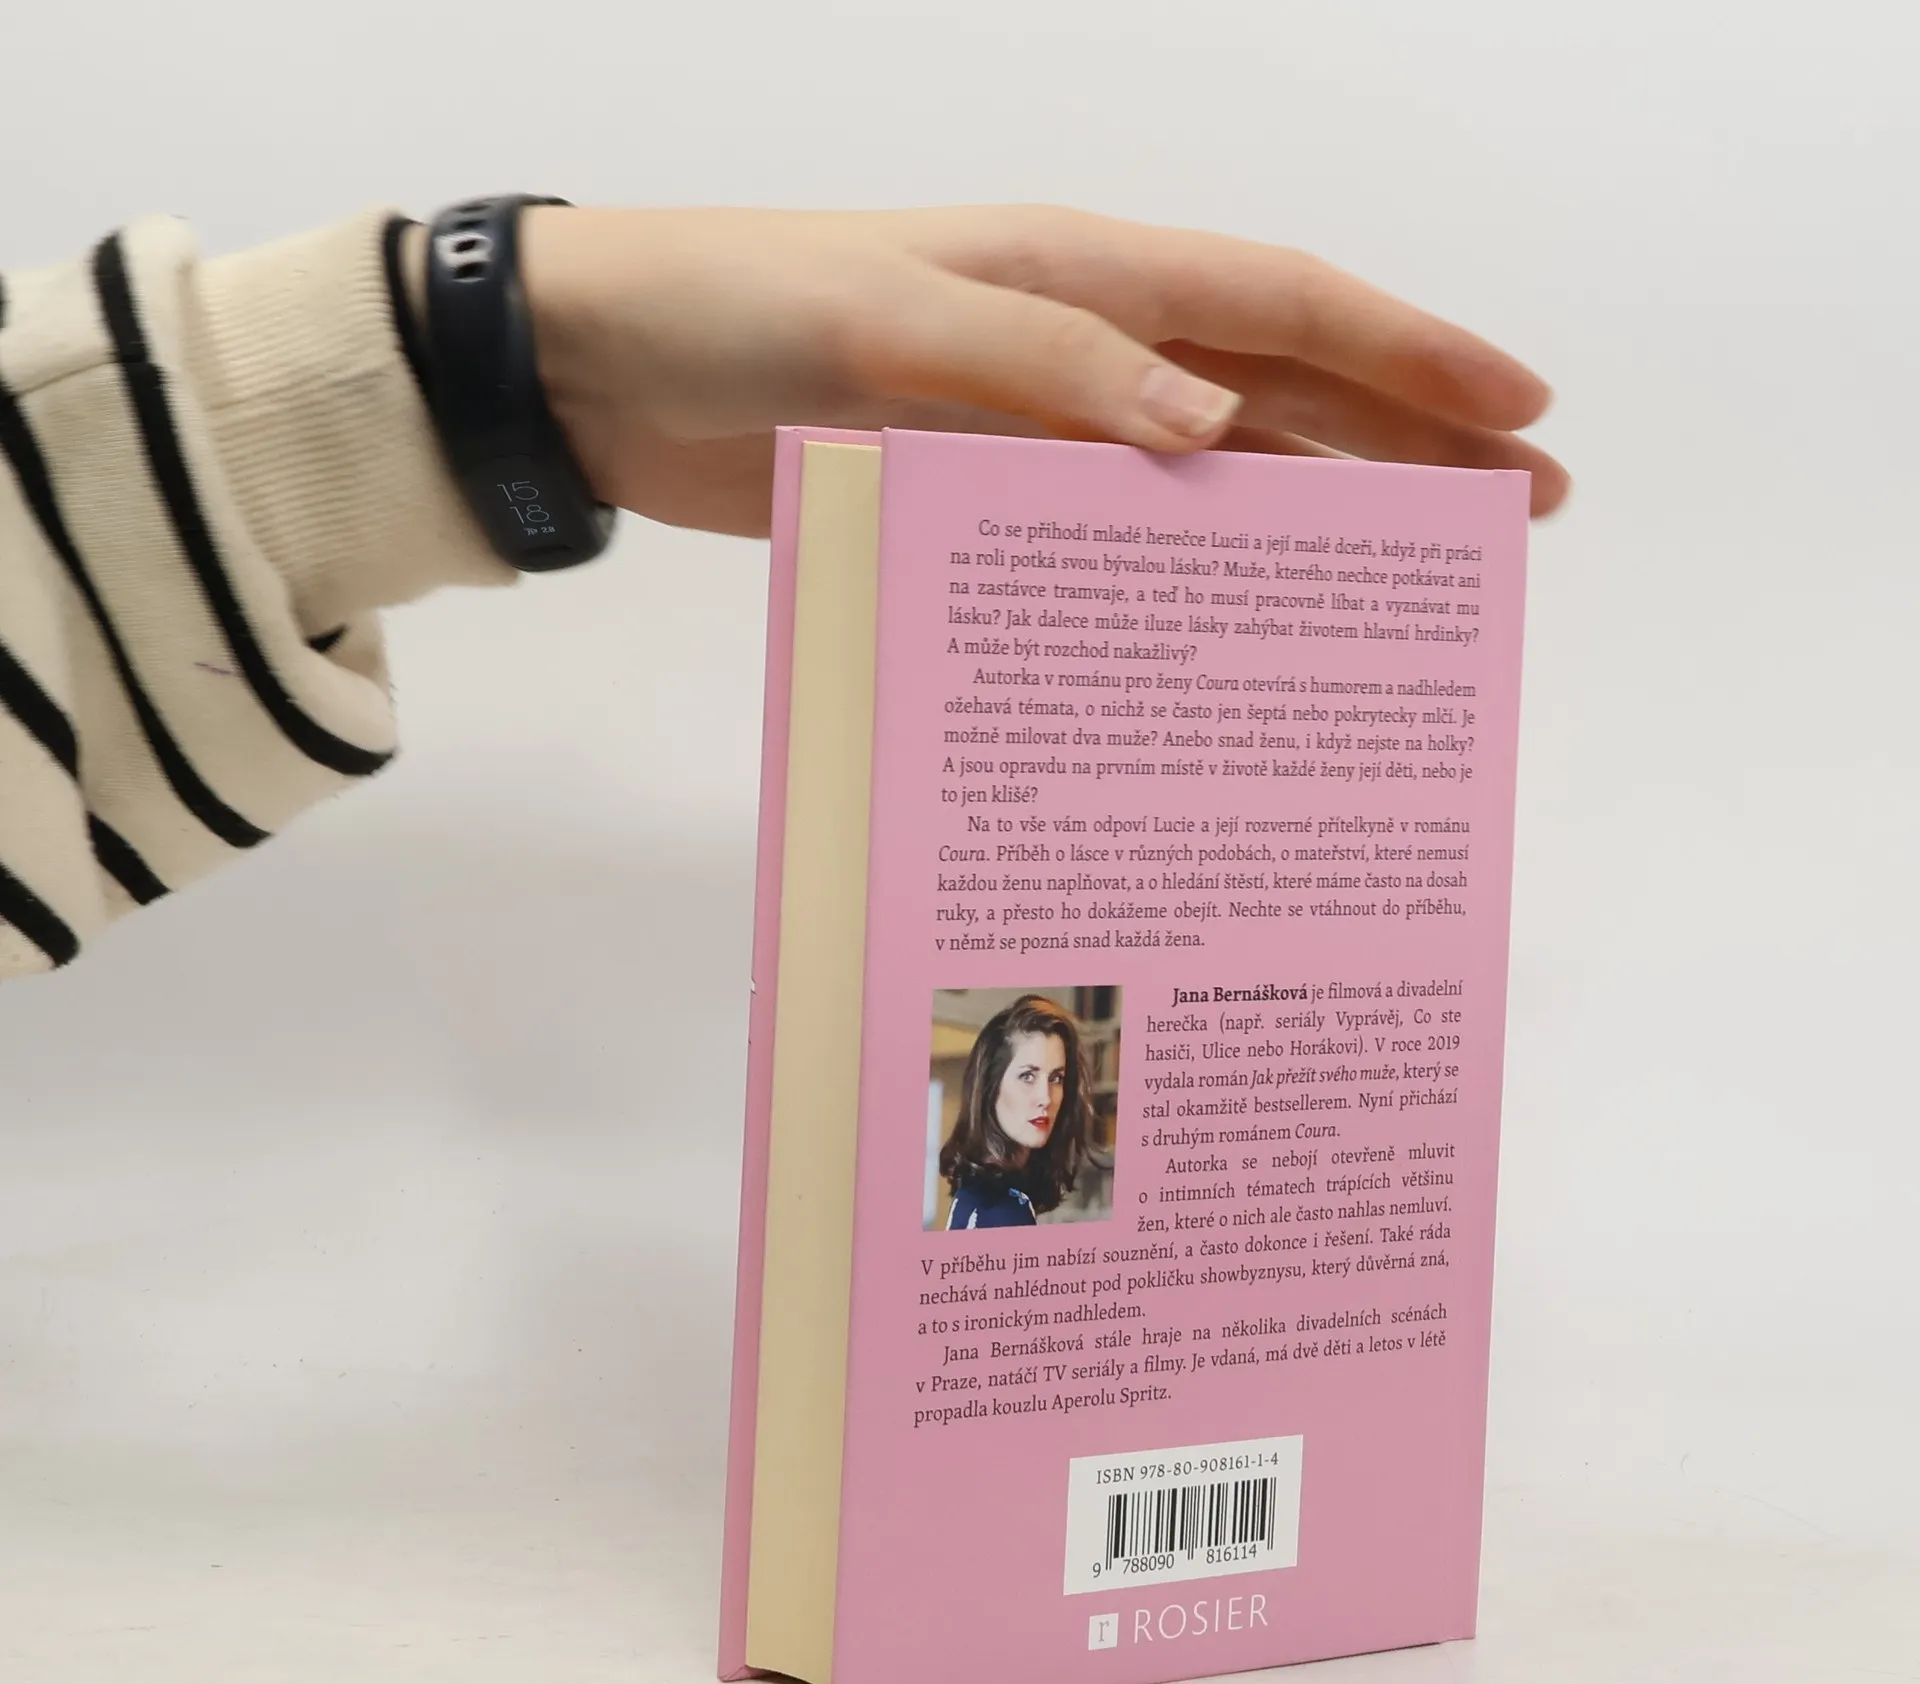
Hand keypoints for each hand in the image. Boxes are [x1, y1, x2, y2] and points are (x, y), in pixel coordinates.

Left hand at [513, 203, 1568, 538]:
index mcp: (1082, 271)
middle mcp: (1084, 341)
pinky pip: (1121, 526)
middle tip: (1522, 504)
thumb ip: (1049, 364)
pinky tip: (1242, 610)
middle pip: (1285, 387)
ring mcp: (1040, 419)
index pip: (1284, 305)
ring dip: (1323, 504)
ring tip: (1424, 563)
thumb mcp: (890, 323)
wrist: (609, 373)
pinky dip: (1191, 562)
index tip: (1518, 414)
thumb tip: (1214, 425)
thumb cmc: (738, 310)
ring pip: (1220, 461)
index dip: (1410, 354)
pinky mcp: (985, 489)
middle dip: (1408, 438)